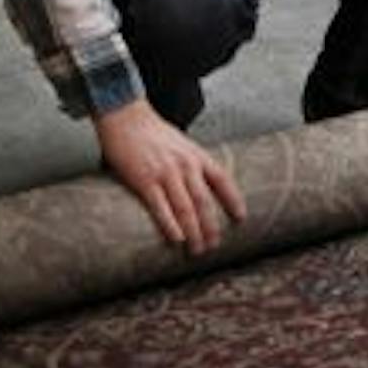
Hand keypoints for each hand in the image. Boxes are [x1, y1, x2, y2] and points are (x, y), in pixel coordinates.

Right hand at [93, 99, 246, 254]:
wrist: (126, 117)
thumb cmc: (153, 133)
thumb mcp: (182, 144)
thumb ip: (192, 162)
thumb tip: (201, 183)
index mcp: (197, 156)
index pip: (223, 180)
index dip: (233, 200)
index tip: (241, 218)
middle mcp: (186, 165)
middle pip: (205, 201)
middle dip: (211, 226)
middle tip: (214, 245)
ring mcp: (165, 173)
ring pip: (186, 207)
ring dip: (194, 231)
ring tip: (197, 250)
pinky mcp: (144, 179)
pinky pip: (160, 206)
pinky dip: (170, 224)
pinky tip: (177, 239)